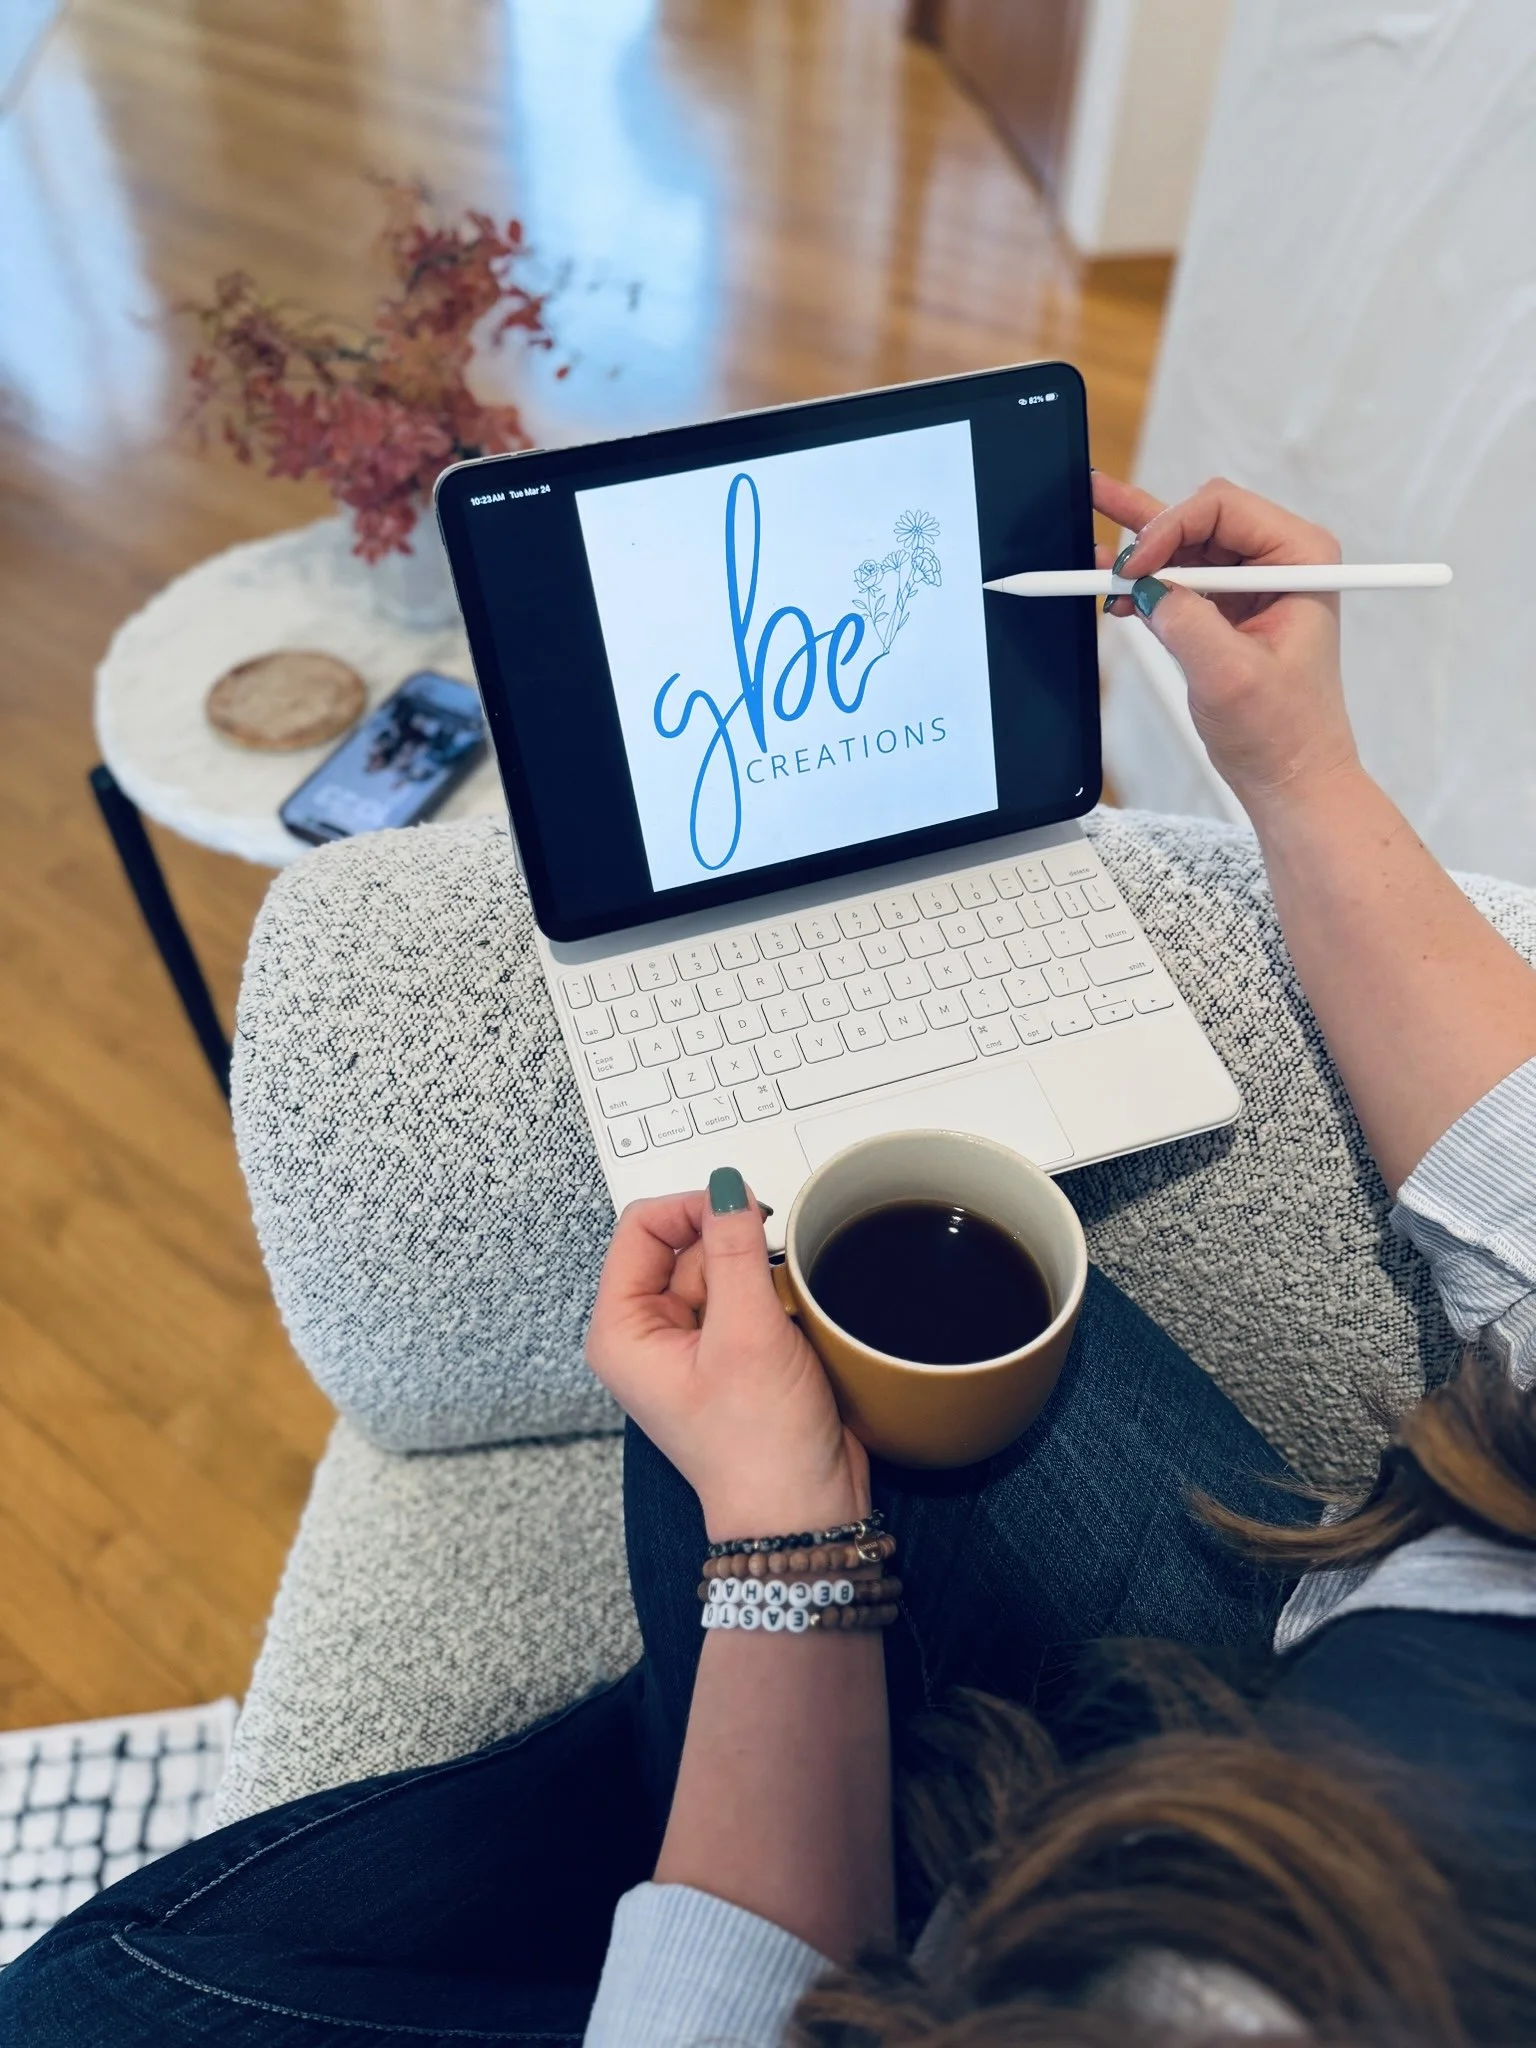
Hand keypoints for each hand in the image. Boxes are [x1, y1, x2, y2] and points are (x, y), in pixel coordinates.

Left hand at [586, 1172, 868, 1540]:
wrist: (802, 1511)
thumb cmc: (759, 1448)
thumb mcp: (746, 1334)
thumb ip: (734, 1249)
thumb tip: (725, 1186)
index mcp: (621, 1329)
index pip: (640, 1227)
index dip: (692, 1206)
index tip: (743, 1210)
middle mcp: (645, 1333)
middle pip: (681, 1242)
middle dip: (731, 1245)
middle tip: (769, 1272)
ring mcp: (687, 1342)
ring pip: (718, 1265)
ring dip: (756, 1272)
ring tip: (779, 1313)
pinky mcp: (725, 1350)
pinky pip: (743, 1293)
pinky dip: (770, 1293)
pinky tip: (789, 1323)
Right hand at [1094, 473, 1360, 817]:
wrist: (1290, 776)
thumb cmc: (1283, 731)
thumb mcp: (1229, 674)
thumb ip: (1186, 621)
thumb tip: (1143, 584)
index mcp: (1301, 559)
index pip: (1223, 509)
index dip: (1170, 526)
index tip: (1134, 567)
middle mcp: (1279, 561)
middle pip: (1202, 517)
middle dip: (1151, 530)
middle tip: (1100, 523)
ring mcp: (1252, 584)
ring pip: (1186, 544)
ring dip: (1142, 550)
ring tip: (1096, 526)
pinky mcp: (1228, 609)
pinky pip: (1180, 579)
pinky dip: (1146, 582)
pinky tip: (1113, 586)